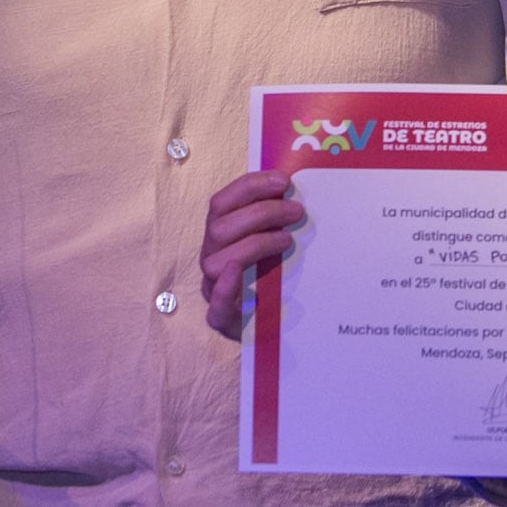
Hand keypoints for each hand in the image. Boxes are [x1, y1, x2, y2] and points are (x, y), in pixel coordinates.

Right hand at [202, 170, 304, 338]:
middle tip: (296, 211)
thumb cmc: (270, 275)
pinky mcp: (221, 319)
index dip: (250, 187)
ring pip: (217, 261)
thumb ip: (274, 219)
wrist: (267, 325)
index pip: (222, 202)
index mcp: (218, 235)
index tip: (283, 181)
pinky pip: (215, 305)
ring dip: (254, 243)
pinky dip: (224, 287)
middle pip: (220, 228)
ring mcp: (212, 288)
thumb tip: (294, 193)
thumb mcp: (270, 241)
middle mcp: (210, 257)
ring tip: (286, 240)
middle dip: (261, 213)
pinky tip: (235, 271)